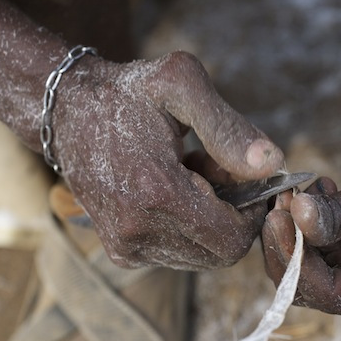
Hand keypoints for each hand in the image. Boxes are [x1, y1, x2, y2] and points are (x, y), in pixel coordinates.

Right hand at [55, 51, 283, 268]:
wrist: (67, 110)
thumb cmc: (128, 91)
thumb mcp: (180, 85)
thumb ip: (229, 127)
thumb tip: (273, 166)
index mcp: (154, 193)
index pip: (233, 237)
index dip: (254, 211)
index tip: (249, 176)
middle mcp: (137, 231)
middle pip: (221, 253)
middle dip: (234, 214)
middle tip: (219, 169)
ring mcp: (126, 247)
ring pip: (202, 255)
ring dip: (212, 220)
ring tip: (193, 173)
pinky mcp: (122, 252)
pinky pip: (179, 253)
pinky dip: (189, 226)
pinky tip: (175, 188)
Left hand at [262, 72, 340, 326]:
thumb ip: (338, 215)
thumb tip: (296, 218)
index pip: (330, 295)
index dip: (296, 262)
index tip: (277, 220)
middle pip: (312, 284)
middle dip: (290, 244)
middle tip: (279, 202)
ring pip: (308, 261)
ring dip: (295, 225)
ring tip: (298, 188)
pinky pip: (316, 240)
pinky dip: (307, 214)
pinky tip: (320, 185)